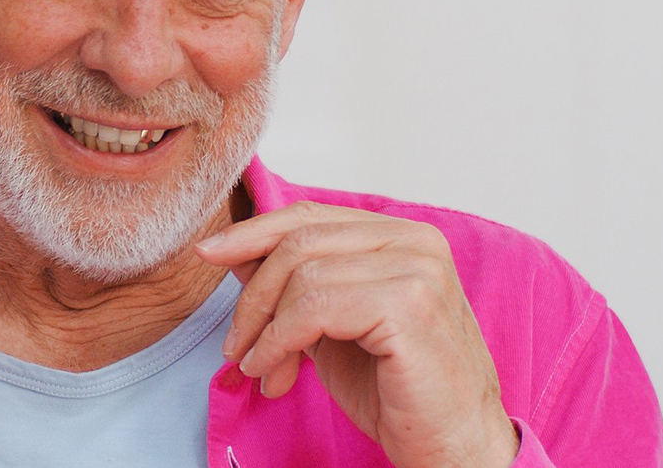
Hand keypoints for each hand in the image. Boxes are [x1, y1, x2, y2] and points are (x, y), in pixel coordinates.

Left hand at [195, 201, 518, 467]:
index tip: (209, 255)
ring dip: (265, 327)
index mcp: (402, 236)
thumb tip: (236, 254)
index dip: (253, 233)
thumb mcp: (331, 327)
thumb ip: (295, 287)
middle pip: (299, 239)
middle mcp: (415, 240)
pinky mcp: (409, 304)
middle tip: (238, 347)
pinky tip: (274, 373)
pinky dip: (280, 341)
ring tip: (260, 368)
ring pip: (302, 272)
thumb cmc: (397, 392)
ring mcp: (417, 268)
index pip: (310, 216)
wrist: (453, 447)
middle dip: (253, 295)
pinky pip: (314, 307)